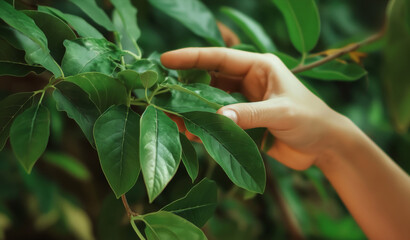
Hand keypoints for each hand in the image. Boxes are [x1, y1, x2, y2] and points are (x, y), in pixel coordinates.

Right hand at [161, 47, 345, 169]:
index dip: (192, 57)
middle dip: (187, 86)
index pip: (219, 58)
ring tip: (174, 119)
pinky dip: (205, 127)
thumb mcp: (282, 112)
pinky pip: (219, 121)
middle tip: (162, 93)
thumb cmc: (311, 120)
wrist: (325, 146)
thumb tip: (218, 117)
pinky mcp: (244, 122)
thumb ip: (250, 114)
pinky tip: (193, 134)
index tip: (166, 60)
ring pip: (211, 102)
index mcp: (259, 67)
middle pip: (210, 79)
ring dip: (193, 110)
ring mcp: (245, 102)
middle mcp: (248, 81)